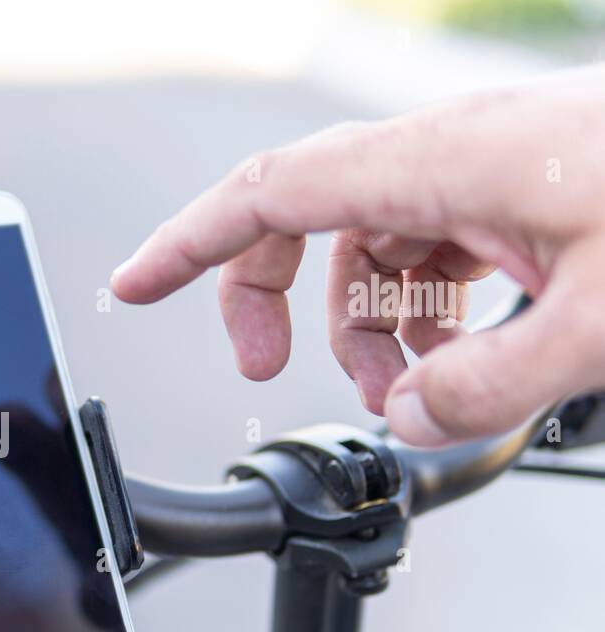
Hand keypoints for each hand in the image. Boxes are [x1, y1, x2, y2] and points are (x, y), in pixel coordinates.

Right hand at [110, 66, 604, 445]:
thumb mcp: (601, 320)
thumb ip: (488, 382)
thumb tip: (410, 418)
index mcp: (442, 163)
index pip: (269, 194)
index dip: (187, 244)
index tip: (131, 287)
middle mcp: (451, 156)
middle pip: (306, 217)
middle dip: (270, 299)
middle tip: (260, 373)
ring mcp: (489, 173)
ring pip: (376, 245)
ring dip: (366, 327)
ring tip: (401, 392)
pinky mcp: (526, 195)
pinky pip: (436, 250)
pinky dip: (427, 312)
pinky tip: (460, 357)